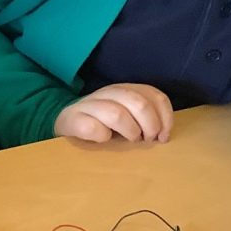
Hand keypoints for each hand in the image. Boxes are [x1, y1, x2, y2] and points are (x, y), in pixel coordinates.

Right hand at [53, 84, 173, 143]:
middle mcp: (108, 93)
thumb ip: (144, 117)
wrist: (65, 121)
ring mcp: (90, 105)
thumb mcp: (126, 115)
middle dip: (150, 125)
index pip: (154, 96)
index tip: (164, 136)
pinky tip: (104, 141)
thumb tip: (163, 135)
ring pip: (117, 114)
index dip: (164, 117)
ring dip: (130, 131)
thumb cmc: (102, 122)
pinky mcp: (73, 120)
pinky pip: (93, 128)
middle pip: (138, 103)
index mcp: (125, 90)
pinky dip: (103, 137)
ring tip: (129, 141)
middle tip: (147, 140)